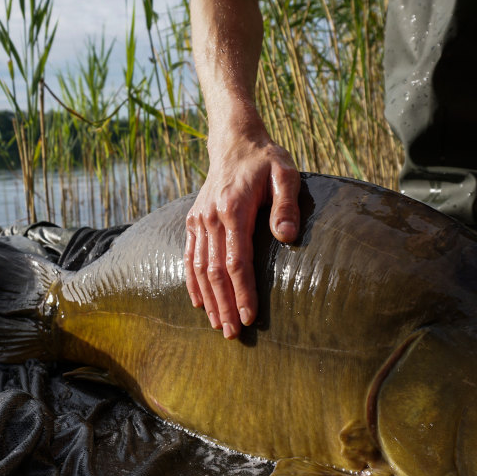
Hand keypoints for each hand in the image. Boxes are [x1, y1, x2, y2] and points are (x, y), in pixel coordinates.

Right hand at [184, 134, 299, 338]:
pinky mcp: (193, 221)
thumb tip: (286, 238)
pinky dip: (192, 282)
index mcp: (234, 209)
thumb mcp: (286, 173)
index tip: (249, 317)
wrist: (235, 141)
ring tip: (218, 325)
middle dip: (224, 305)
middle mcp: (211, 217)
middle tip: (232, 334)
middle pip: (214, 271)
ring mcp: (199, 220)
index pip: (236, 261)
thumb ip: (287, 205)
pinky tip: (199, 303)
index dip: (242, 292)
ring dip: (208, 300)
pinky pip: (189, 257)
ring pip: (199, 268)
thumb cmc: (266, 160)